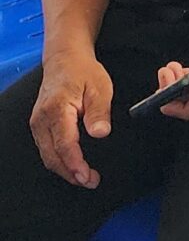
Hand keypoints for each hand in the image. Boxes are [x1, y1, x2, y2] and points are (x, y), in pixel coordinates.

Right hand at [30, 48, 113, 186]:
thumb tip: (100, 133)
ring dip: (65, 170)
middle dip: (71, 173)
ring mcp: (38, 123)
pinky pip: (46, 149)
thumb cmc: (83, 71)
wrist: (65, 58)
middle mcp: (42, 119)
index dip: (76, 165)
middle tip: (91, 182)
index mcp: (57, 110)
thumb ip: (99, 112)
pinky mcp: (39, 125)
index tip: (88, 177)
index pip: (65, 145)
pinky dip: (59, 160)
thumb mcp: (100, 87)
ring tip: (85, 177)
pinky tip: (73, 165)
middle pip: (52, 156)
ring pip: (47, 156)